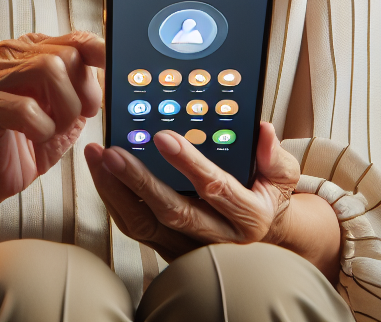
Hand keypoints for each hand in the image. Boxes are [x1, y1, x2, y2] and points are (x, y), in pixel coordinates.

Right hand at [0, 31, 103, 213]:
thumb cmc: (30, 142)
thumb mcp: (68, 109)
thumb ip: (85, 85)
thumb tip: (114, 70)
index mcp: (32, 49)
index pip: (75, 39)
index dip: (100, 55)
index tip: (116, 71)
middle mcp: (10, 54)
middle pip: (65, 54)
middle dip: (82, 92)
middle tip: (81, 116)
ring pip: (48, 69)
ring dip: (64, 109)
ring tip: (56, 128)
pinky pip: (25, 107)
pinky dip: (42, 128)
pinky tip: (36, 137)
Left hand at [85, 122, 304, 260]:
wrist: (266, 239)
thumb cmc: (268, 197)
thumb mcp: (282, 175)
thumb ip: (274, 155)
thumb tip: (262, 130)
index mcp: (248, 217)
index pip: (215, 188)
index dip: (188, 163)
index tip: (162, 137)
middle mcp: (218, 239)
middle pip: (173, 213)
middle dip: (139, 180)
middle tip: (113, 151)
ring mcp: (190, 248)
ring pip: (147, 225)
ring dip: (117, 190)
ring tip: (98, 157)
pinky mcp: (169, 250)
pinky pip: (137, 229)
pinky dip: (116, 201)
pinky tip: (103, 175)